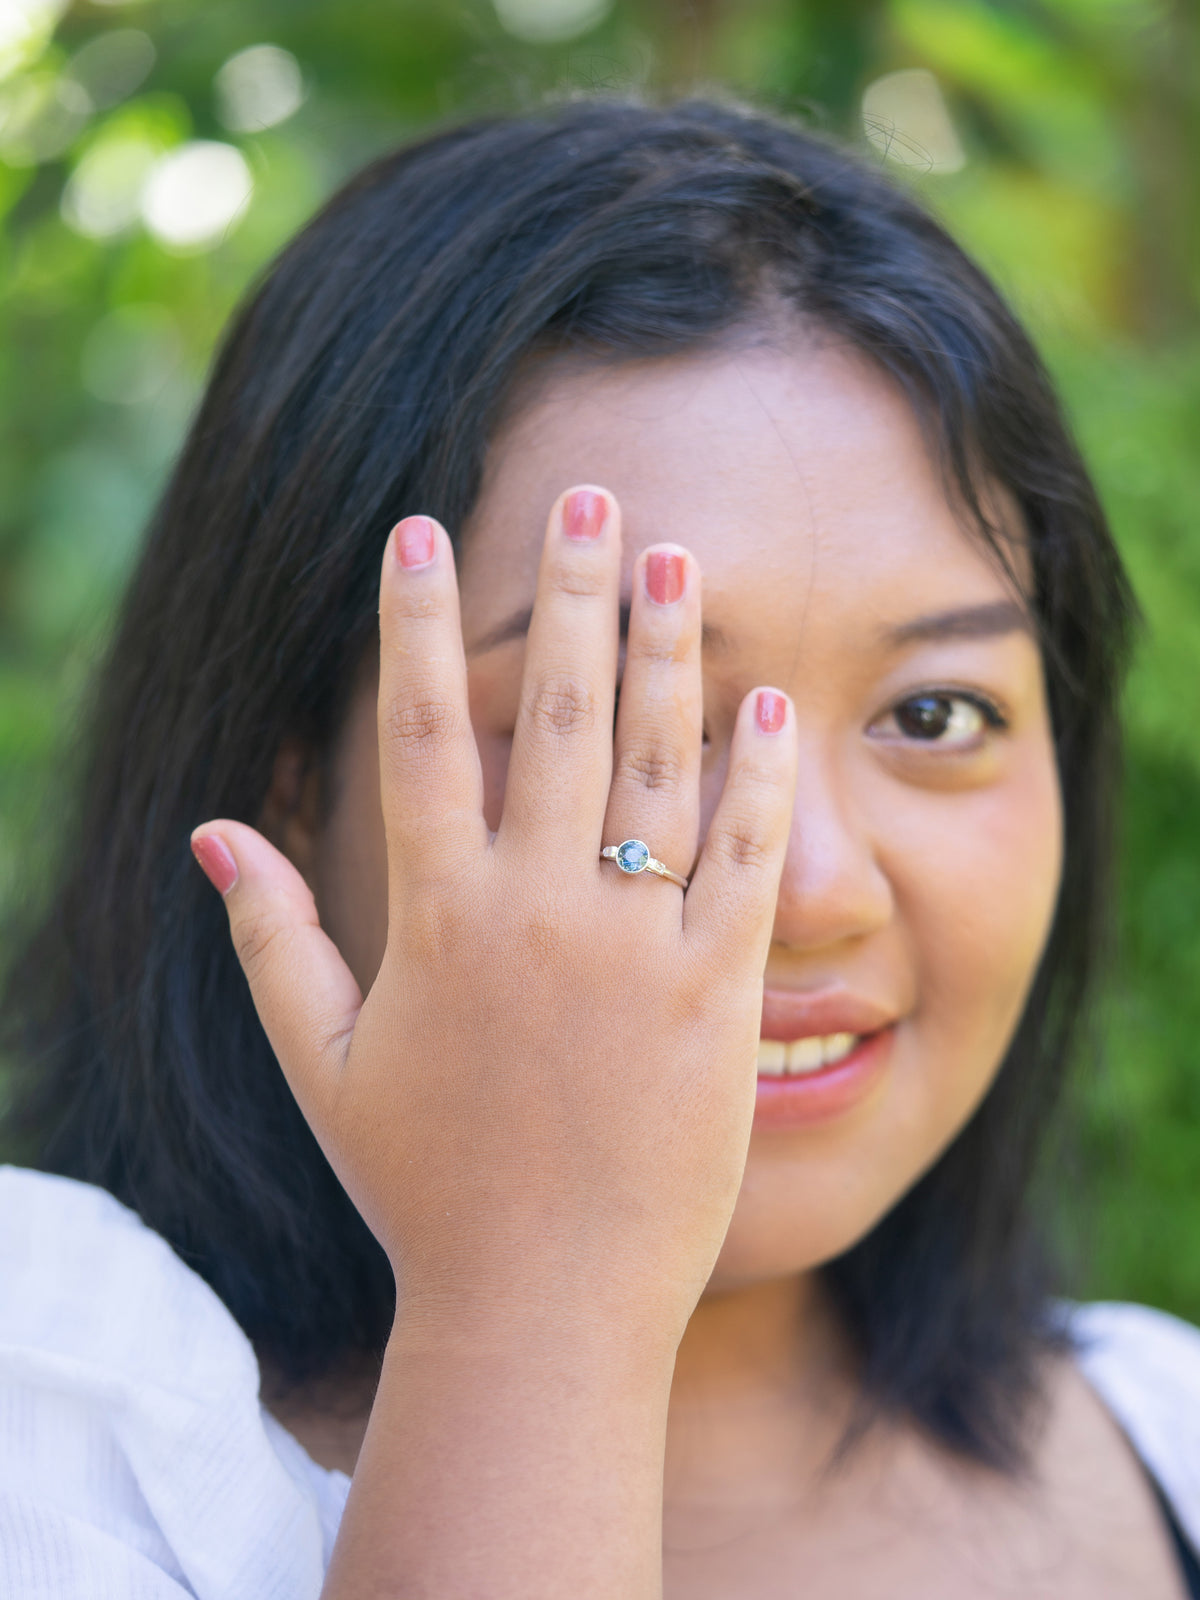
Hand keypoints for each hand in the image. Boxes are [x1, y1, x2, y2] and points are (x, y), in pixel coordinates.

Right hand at [192, 487, 797, 1348]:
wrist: (541, 1307)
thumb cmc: (424, 1188)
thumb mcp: (322, 1063)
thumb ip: (268, 936)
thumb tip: (211, 830)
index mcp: (437, 919)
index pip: (419, 735)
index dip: (415, 624)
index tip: (420, 531)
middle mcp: (536, 912)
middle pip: (552, 717)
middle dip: (570, 595)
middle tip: (592, 498)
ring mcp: (635, 950)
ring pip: (655, 768)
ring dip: (670, 653)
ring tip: (680, 556)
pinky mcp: (716, 998)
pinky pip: (748, 865)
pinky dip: (763, 781)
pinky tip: (773, 703)